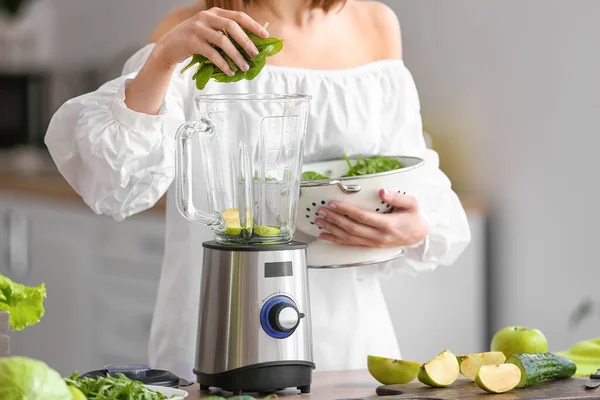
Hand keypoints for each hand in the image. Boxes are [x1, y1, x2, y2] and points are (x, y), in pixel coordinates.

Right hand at [154, 7, 268, 75]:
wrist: (169, 47)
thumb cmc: (194, 41)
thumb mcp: (210, 31)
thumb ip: (225, 34)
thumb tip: (250, 47)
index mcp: (214, 13)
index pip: (238, 16)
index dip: (253, 25)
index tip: (265, 36)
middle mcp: (206, 17)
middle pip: (232, 27)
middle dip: (246, 41)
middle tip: (255, 54)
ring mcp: (198, 28)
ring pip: (223, 41)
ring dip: (236, 56)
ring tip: (244, 67)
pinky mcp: (191, 42)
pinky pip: (212, 54)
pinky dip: (223, 64)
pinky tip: (230, 71)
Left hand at [314, 189, 428, 247]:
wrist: (419, 235)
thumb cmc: (414, 218)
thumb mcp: (412, 203)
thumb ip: (397, 197)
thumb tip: (382, 191)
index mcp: (387, 225)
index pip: (362, 217)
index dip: (346, 210)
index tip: (334, 203)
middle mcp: (378, 236)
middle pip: (352, 228)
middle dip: (334, 219)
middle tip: (322, 211)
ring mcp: (373, 243)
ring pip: (348, 237)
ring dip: (331, 230)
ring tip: (319, 221)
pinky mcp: (370, 245)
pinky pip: (350, 243)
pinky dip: (336, 239)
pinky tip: (325, 236)